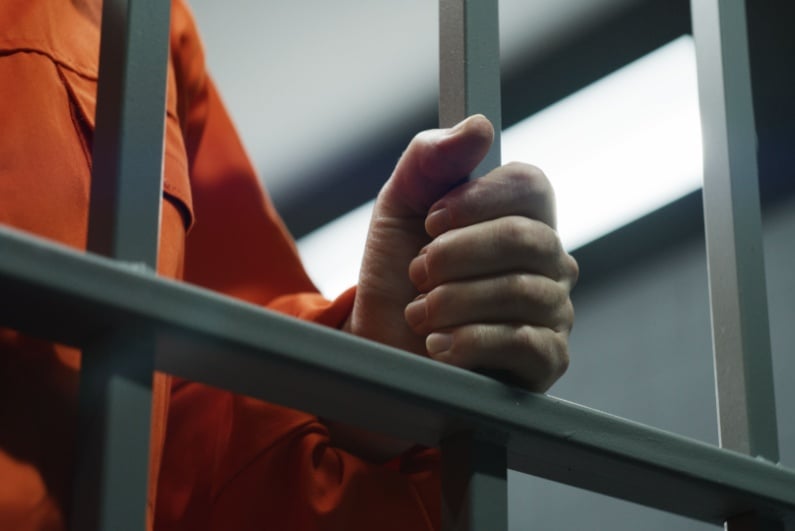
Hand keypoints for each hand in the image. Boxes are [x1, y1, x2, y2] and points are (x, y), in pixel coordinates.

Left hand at [333, 115, 576, 458]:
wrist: (380, 343)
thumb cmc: (397, 275)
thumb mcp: (400, 207)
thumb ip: (429, 160)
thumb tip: (478, 126)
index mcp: (519, 217)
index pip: (530, 185)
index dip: (477, 199)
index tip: (430, 221)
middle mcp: (548, 261)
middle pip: (524, 238)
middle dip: (454, 256)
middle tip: (417, 274)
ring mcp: (552, 311)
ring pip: (520, 290)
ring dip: (452, 301)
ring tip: (419, 314)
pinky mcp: (547, 361)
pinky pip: (524, 342)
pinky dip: (469, 341)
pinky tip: (438, 346)